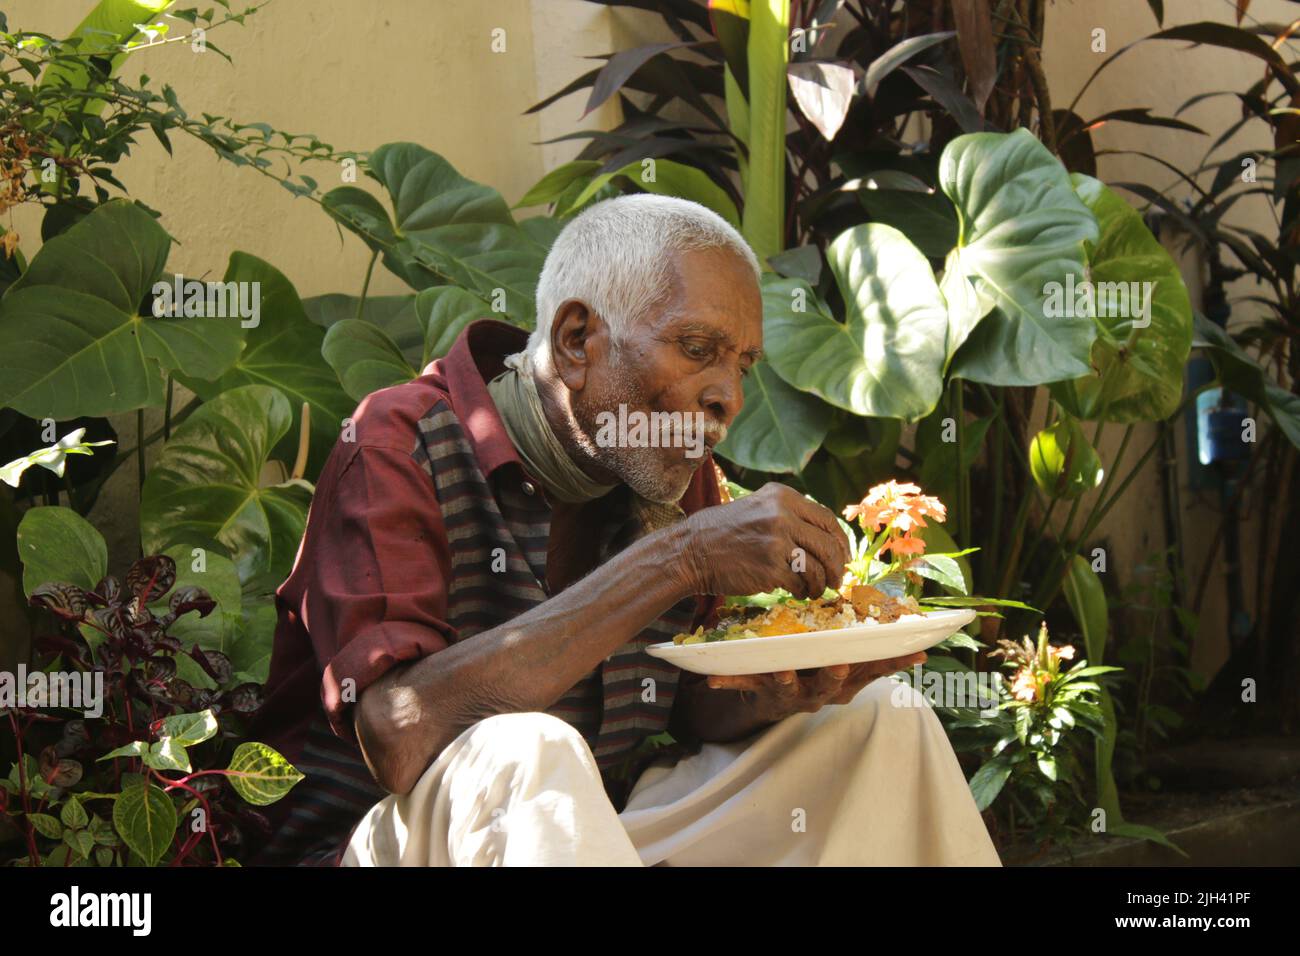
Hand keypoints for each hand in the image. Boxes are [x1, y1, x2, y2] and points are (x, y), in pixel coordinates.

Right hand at [673, 482, 851, 599]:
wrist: (691, 550)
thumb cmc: (723, 533)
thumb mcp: (758, 509)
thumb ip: (789, 516)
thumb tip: (824, 538)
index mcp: (782, 496)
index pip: (826, 519)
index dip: (840, 541)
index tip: (843, 556)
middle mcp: (782, 514)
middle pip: (828, 544)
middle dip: (837, 566)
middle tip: (836, 579)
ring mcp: (776, 540)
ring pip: (817, 566)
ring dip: (820, 583)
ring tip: (814, 590)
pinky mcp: (770, 566)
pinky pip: (800, 582)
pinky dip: (803, 591)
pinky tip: (797, 593)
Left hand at [704, 652, 927, 720]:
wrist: (774, 699)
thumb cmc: (818, 674)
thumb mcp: (849, 667)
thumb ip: (877, 656)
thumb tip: (920, 646)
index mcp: (844, 683)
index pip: (871, 671)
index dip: (891, 664)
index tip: (914, 652)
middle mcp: (820, 693)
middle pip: (831, 685)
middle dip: (836, 676)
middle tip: (840, 665)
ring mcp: (791, 695)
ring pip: (790, 689)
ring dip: (787, 681)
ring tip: (783, 673)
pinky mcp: (761, 692)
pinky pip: (745, 685)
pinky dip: (730, 681)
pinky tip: (712, 678)